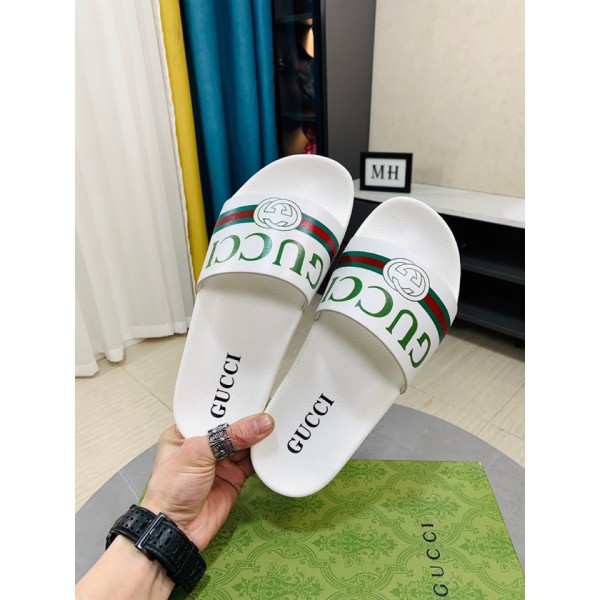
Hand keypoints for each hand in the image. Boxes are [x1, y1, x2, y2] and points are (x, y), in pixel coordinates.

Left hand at [140, 413, 273, 550]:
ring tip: (279, 421)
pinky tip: (276, 444)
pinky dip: (264, 456)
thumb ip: (231, 436)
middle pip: (231, 426)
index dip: (231, 403)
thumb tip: (264, 422)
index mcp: (186, 432)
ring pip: (245, 443)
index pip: (212, 411)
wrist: (176, 532)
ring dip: (260, 436)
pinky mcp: (235, 477)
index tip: (253, 391)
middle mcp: (204, 444)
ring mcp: (220, 461)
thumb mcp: (198, 454)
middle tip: (272, 404)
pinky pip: (253, 462)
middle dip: (249, 418)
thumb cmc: (174, 488)